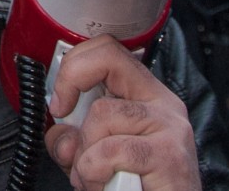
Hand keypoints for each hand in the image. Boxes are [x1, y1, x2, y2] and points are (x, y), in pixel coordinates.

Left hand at [45, 35, 199, 190]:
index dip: (73, 65)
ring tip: (92, 175)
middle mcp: (161, 105)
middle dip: (71, 85)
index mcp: (143, 96)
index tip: (58, 101)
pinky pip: (109, 151)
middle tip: (66, 124)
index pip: (107, 51)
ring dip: (83, 152)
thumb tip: (59, 132)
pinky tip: (102, 183)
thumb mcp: (92, 154)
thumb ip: (72, 137)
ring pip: (101, 114)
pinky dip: (92, 171)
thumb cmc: (133, 186)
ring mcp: (169, 127)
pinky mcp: (169, 155)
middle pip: (107, 60)